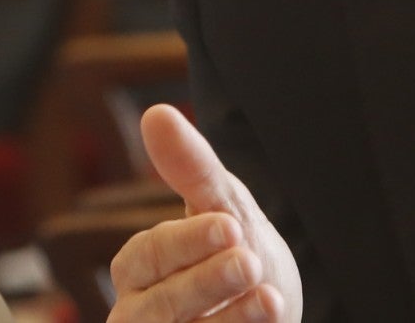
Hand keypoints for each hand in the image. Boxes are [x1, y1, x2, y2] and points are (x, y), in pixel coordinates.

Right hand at [106, 105, 301, 322]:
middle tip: (249, 261)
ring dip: (228, 318)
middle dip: (206, 282)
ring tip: (270, 298)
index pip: (148, 256)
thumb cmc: (238, 254)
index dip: (187, 242)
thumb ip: (192, 169)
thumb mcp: (224, 208)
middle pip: (157, 306)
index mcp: (139, 272)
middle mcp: (141, 316)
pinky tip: (268, 318)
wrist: (275, 315)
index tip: (230, 227)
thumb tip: (156, 112)